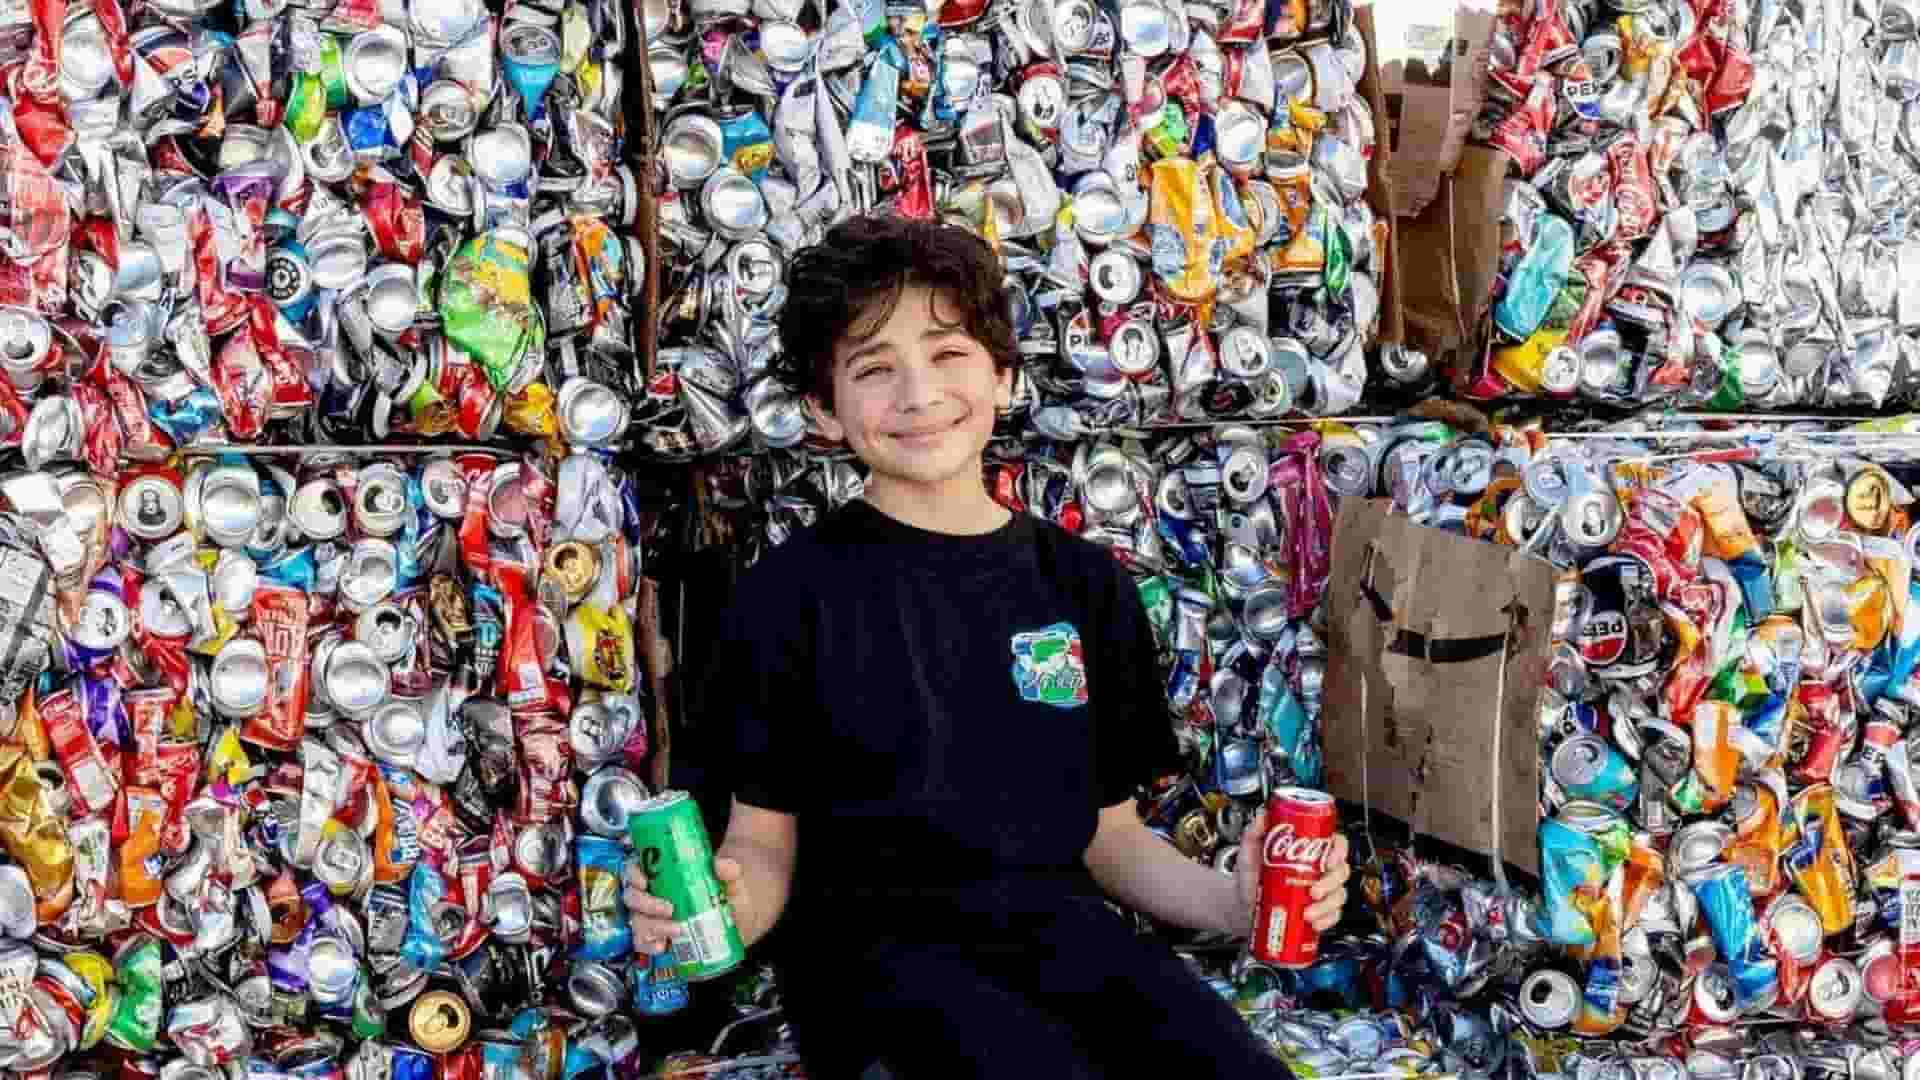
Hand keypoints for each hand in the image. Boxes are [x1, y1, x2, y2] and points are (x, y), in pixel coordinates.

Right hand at [625, 856, 746, 954]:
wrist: (737, 921)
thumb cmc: (728, 894)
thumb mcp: (732, 879)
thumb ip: (730, 870)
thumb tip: (721, 866)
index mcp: (663, 875)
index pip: (637, 870)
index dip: (634, 874)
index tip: (644, 881)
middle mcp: (652, 895)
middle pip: (633, 898)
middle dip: (647, 904)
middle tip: (669, 910)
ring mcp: (653, 918)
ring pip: (637, 922)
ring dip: (652, 927)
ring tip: (676, 930)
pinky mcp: (659, 938)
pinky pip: (644, 943)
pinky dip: (649, 945)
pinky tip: (662, 947)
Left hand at [1233, 807, 1351, 934]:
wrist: (1241, 903)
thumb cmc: (1251, 874)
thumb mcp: (1250, 850)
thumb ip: (1254, 831)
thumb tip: (1261, 816)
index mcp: (1311, 851)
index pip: (1336, 843)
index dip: (1339, 850)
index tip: (1329, 860)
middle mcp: (1320, 870)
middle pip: (1341, 871)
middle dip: (1331, 883)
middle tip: (1313, 891)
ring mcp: (1321, 892)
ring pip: (1338, 895)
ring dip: (1327, 906)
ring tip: (1308, 912)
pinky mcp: (1318, 911)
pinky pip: (1332, 916)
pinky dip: (1326, 921)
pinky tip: (1314, 923)